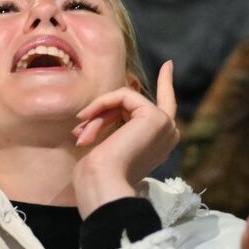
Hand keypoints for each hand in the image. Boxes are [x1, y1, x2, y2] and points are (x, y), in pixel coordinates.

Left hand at [71, 62, 179, 216]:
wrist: (103, 184)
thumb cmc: (99, 175)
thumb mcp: (109, 145)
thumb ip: (116, 126)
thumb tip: (96, 113)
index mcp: (160, 144)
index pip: (166, 106)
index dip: (166, 83)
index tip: (168, 64)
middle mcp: (168, 134)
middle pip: (132, 104)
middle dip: (104, 110)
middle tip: (80, 123)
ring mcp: (165, 124)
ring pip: (125, 100)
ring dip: (98, 113)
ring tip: (81, 134)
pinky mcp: (155, 116)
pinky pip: (124, 95)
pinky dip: (102, 104)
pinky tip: (88, 119)